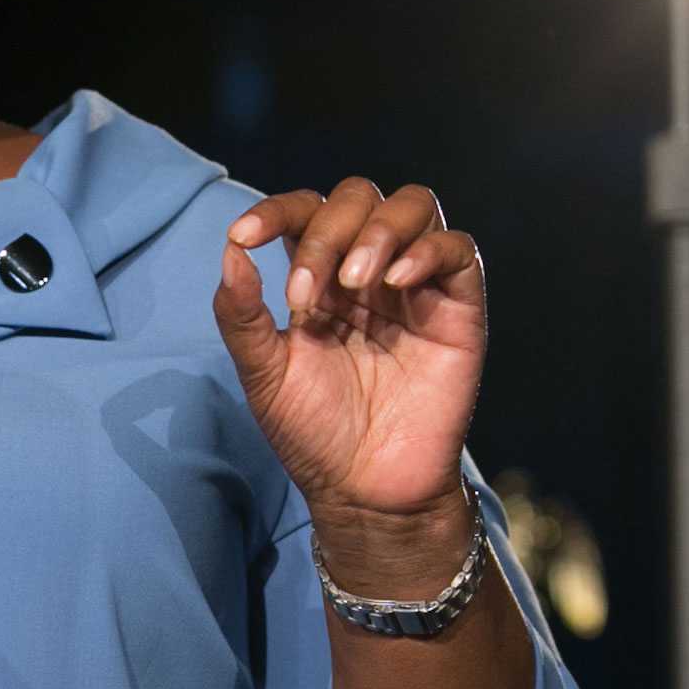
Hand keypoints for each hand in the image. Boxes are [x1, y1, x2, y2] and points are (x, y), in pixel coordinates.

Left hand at [213, 182, 489, 570]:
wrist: (364, 491)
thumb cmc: (314, 434)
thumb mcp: (263, 374)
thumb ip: (242, 314)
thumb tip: (229, 250)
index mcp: (322, 278)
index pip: (305, 211)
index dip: (275, 212)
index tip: (243, 236)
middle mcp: (370, 271)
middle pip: (357, 197)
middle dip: (327, 230)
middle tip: (305, 294)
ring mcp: (418, 286)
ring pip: (414, 205)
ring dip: (377, 231)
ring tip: (357, 283)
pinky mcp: (459, 308)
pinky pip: (459, 249)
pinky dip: (426, 251)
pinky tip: (395, 283)